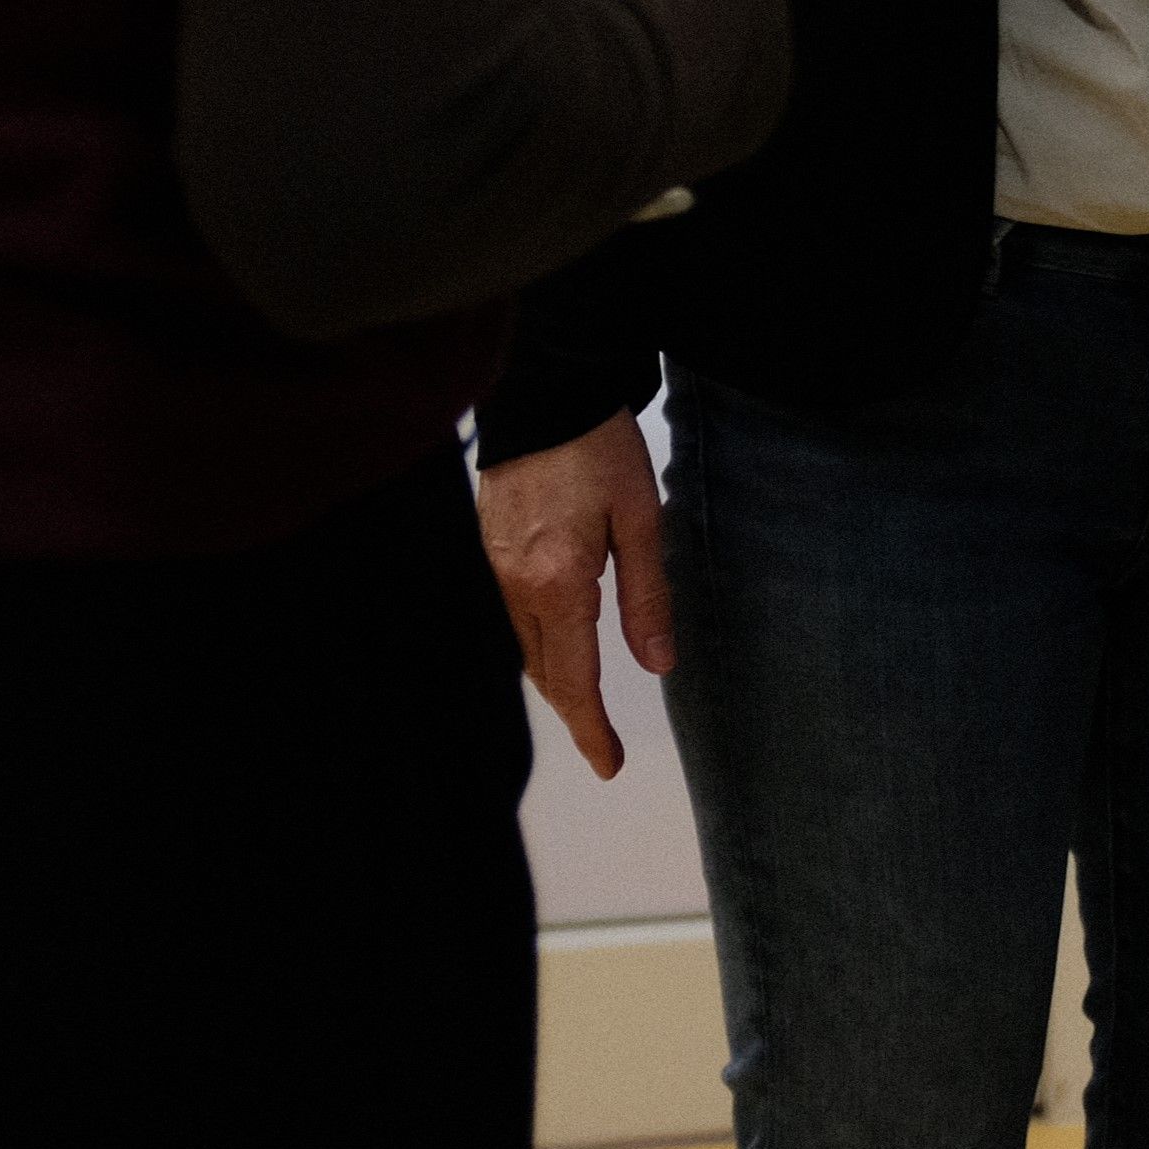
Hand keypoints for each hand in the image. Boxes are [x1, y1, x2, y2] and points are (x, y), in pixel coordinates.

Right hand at [481, 417, 672, 780]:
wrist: (546, 385)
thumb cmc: (597, 443)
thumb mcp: (641, 516)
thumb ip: (647, 593)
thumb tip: (658, 661)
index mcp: (558, 581)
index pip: (574, 677)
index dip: (592, 727)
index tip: (609, 764)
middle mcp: (517, 582)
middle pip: (543, 669)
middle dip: (573, 709)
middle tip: (602, 742)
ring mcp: (497, 564)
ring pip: (523, 644)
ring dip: (554, 677)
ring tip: (585, 700)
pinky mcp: (491, 543)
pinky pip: (512, 612)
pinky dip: (537, 639)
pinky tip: (557, 640)